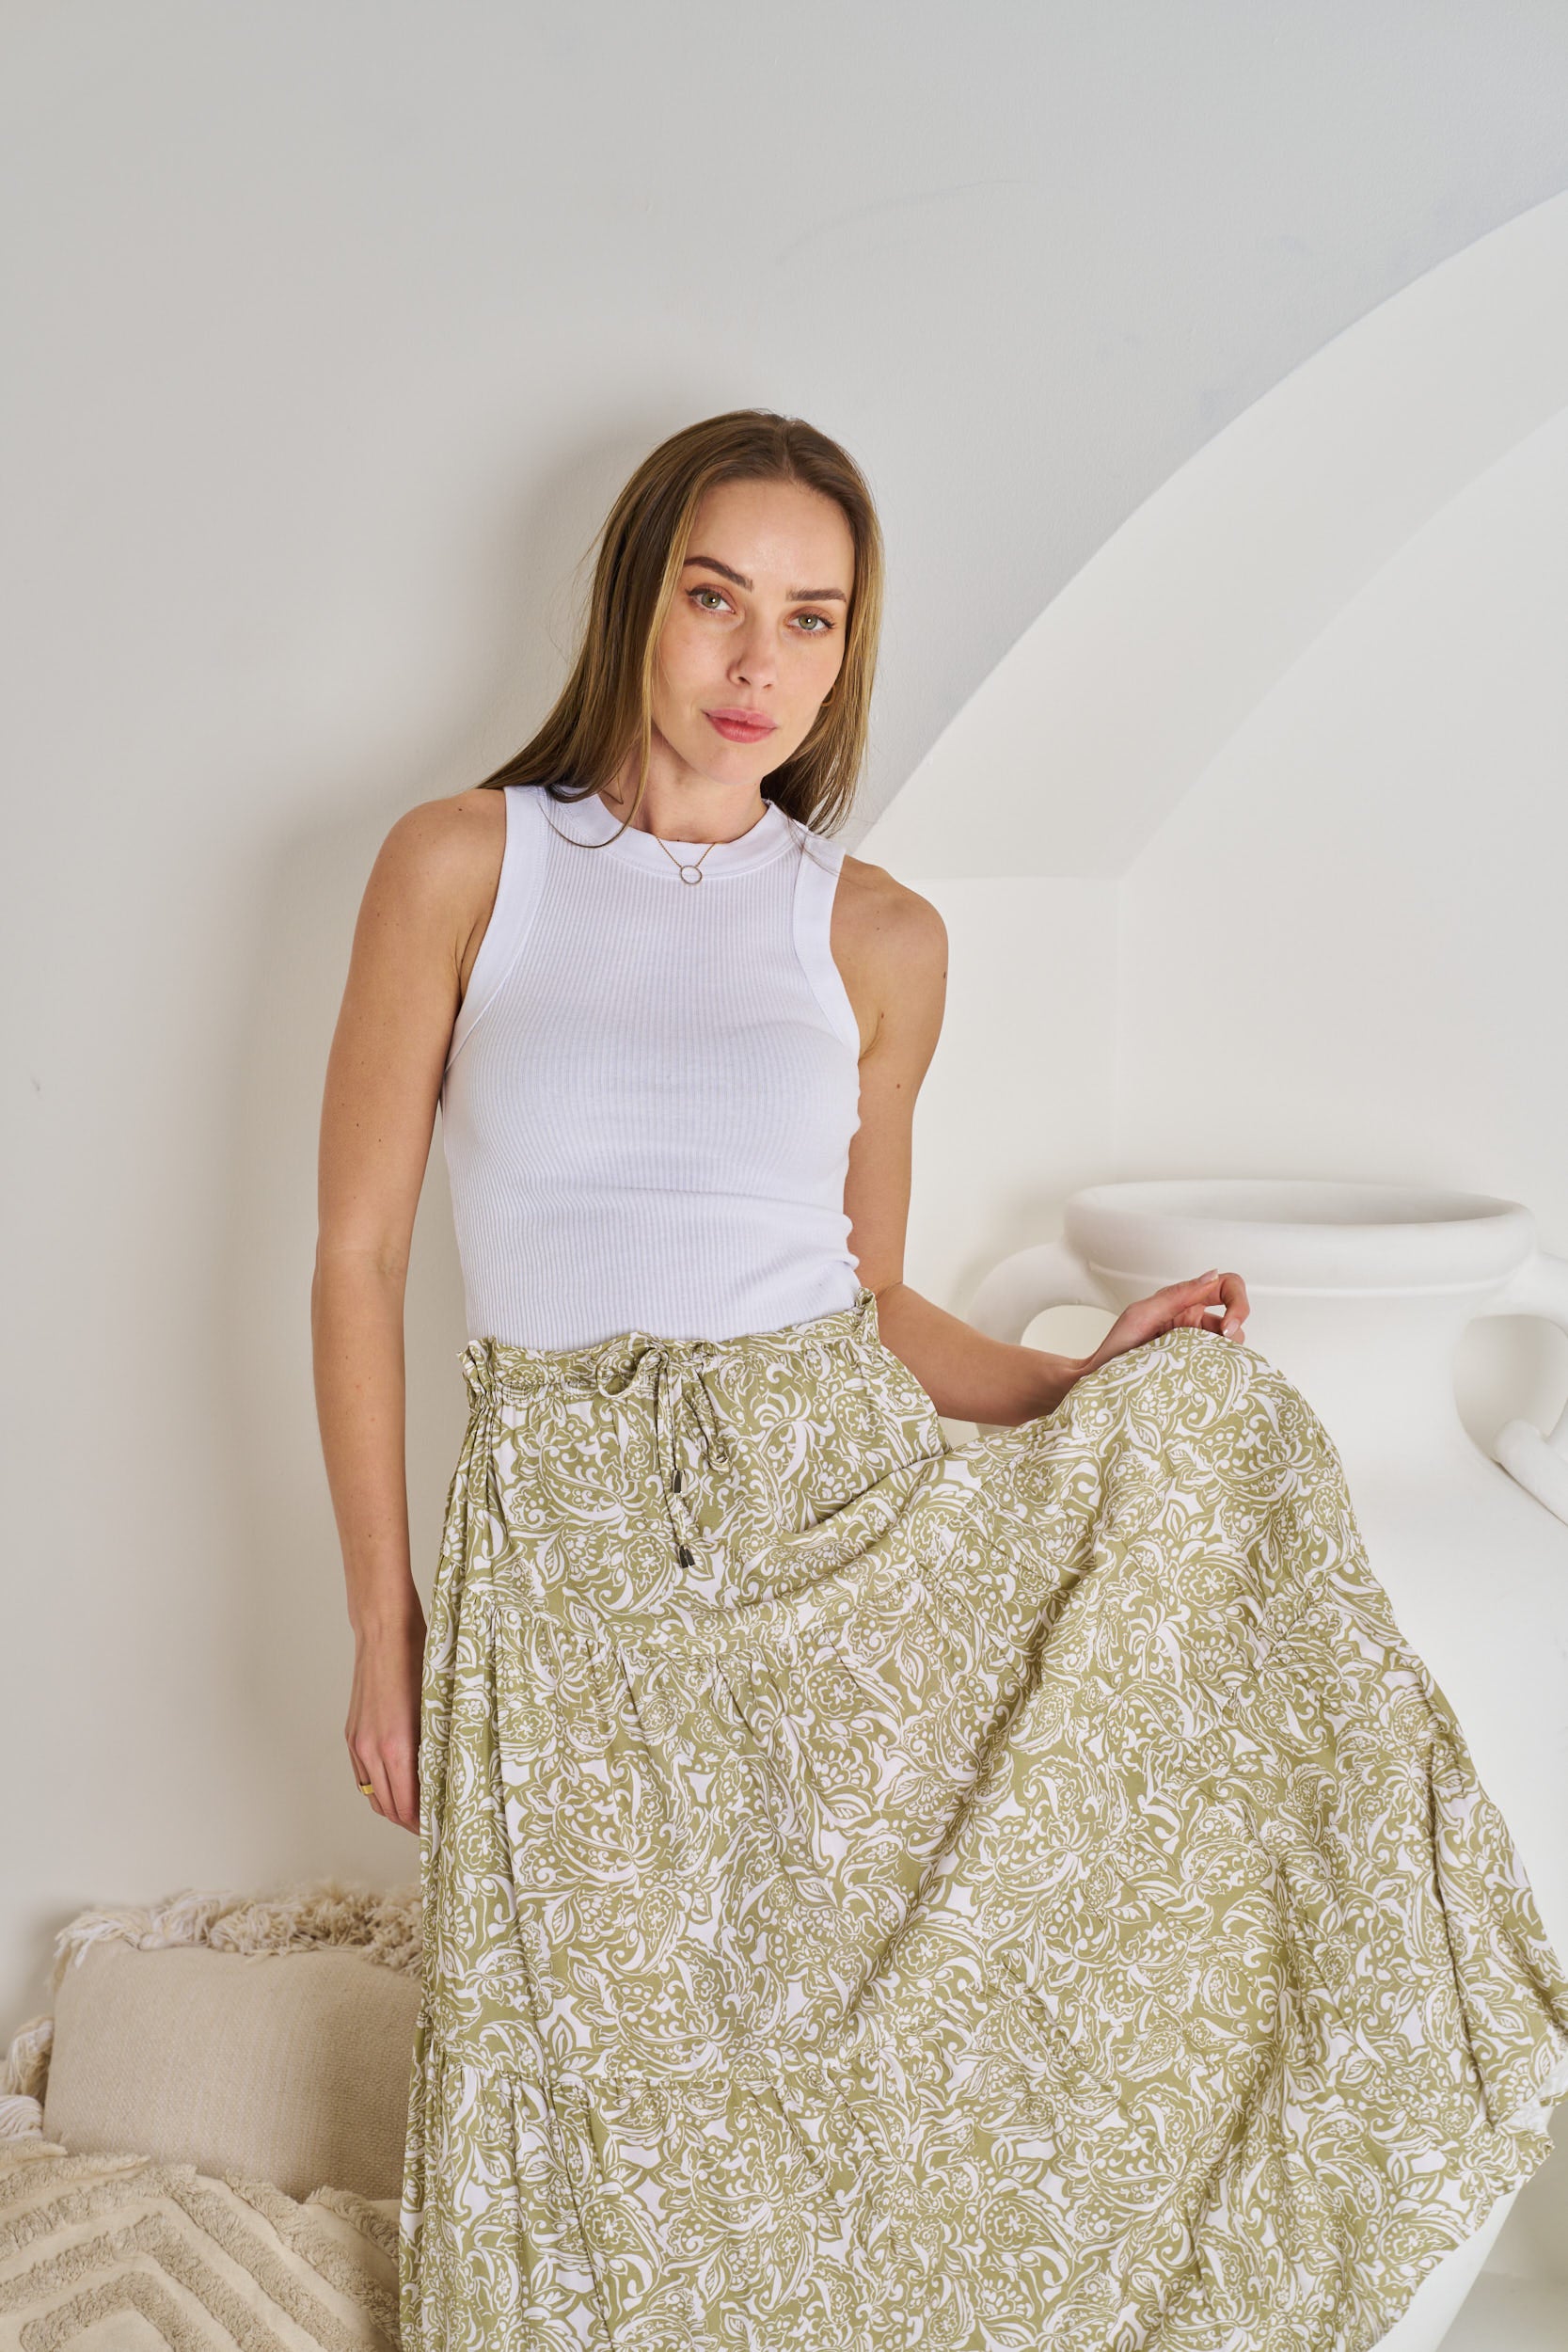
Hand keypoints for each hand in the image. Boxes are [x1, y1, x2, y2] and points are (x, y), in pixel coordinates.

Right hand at [346, 1614, 424, 1835]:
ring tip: (416, 1811)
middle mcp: (371, 1751)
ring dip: (392, 1807)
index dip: (422, 1823)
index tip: (439, 1829)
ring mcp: (358, 1744)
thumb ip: (435, 1750)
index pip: (407, 1805)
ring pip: (372, 1795)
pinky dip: (378, 1788)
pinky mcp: (352, 1735)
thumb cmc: (418, 1664)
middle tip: (432, 1827)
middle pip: (388, 1807)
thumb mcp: (436, 1710)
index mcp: (396, 1748)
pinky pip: (362, 1777)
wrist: (384, 1635)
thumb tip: (445, 1780)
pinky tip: (396, 1787)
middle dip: (409, 1821)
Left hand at [1080, 1267, 1250, 1377]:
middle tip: (1222, 1352)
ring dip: (1227, 1354)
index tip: (1228, 1327)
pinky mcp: (1196, 1368)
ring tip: (1203, 1367)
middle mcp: (1194, 1321)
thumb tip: (1211, 1276)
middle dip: (1236, 1331)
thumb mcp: (1142, 1314)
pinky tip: (1205, 1378)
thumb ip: (1177, 1295)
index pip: (1226, 1286)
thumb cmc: (1116, 1349)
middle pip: (1236, 1317)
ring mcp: (1196, 1345)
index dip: (1237, 1302)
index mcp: (1184, 1302)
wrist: (1104, 1382)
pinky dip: (1220, 1370)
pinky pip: (1219, 1365)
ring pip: (1232, 1344)